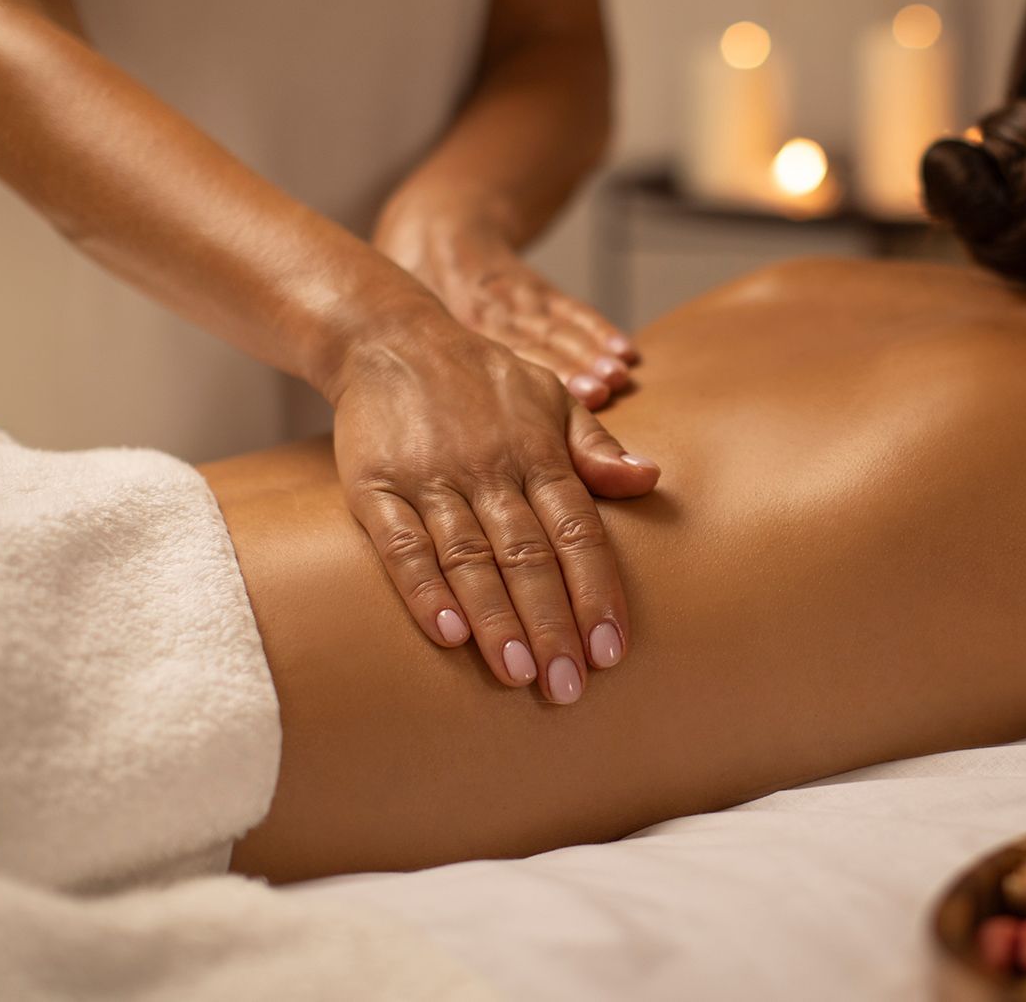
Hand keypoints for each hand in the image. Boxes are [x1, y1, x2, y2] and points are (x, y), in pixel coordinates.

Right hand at [325, 307, 659, 702]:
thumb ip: (597, 448)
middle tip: (569, 688)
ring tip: (519, 675)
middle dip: (551, 625)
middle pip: (528, 557)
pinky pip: (401, 545)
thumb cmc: (484, 379)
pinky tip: (448, 635)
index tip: (612, 649)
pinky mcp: (376, 487)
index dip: (596, 591)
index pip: (578, 532)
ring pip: (470, 559)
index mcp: (538, 455)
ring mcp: (431, 480)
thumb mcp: (552, 398)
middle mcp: (490, 470)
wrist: (391, 337)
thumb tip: (648, 479)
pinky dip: (424, 590)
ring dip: (496, 620)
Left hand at [374, 201, 635, 409]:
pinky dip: (598, 328)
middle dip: (573, 365)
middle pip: (536, 341)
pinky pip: (569, 308)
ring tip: (618, 374)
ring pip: (556, 325)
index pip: (498, 354)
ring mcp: (516, 297)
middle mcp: (489, 310)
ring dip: (590, 350)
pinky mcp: (537, 287)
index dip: (536, 371)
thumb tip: (405, 428)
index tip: (570, 393)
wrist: (434, 226)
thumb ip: (415, 365)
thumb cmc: (412, 292)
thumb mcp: (404, 319)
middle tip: (604, 387)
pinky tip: (625, 350)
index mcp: (453, 324)